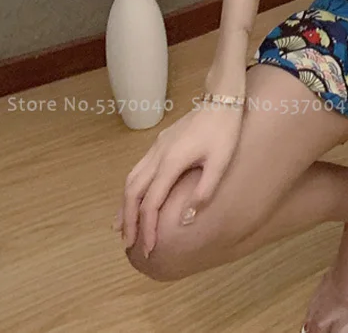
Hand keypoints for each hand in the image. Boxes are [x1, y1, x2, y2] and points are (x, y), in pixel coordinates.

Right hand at [113, 99, 242, 256]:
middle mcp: (158, 155)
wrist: (222, 100)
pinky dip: (131, 189)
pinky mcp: (160, 143)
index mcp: (171, 162)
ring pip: (131, 179)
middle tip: (128, 244)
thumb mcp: (220, 162)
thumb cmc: (225, 131)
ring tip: (122, 227)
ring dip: (125, 204)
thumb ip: (204, 191)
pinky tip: (134, 198)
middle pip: (132, 192)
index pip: (152, 202)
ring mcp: (156, 147)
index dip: (148, 227)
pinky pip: (138, 170)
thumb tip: (185, 220)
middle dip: (129, 220)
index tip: (149, 248)